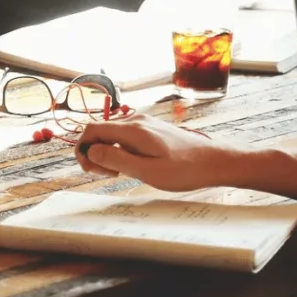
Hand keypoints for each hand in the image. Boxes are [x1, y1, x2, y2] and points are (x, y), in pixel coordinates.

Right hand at [75, 114, 223, 191]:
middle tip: (109, 175)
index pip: (91, 130)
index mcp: (132, 129)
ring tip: (121, 173)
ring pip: (111, 134)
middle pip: (99, 131)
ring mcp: (143, 123)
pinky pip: (124, 136)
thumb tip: (90, 151)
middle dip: (95, 153)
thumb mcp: (147, 171)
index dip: (83, 150)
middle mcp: (135, 120)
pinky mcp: (150, 129)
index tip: (92, 171)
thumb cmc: (184, 169)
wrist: (213, 161)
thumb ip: (117, 159)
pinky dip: (120, 150)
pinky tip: (132, 165)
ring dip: (107, 153)